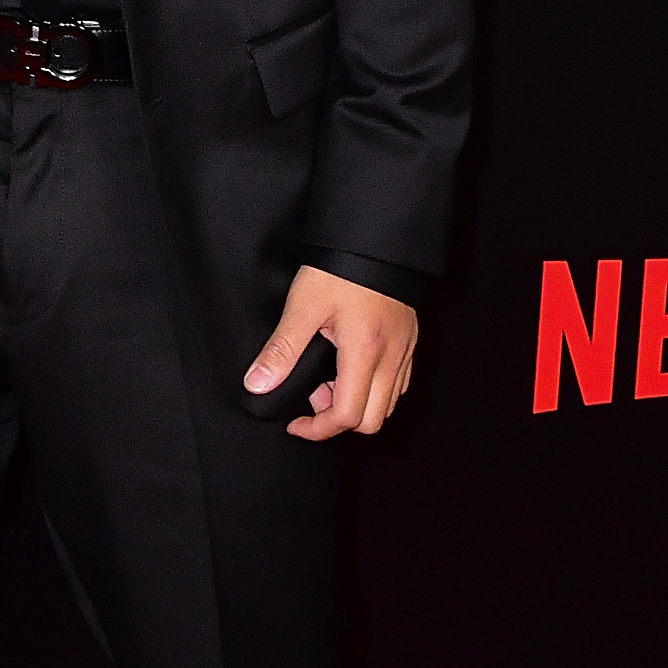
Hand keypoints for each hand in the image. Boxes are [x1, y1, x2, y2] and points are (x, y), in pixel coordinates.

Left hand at [246, 265, 416, 439]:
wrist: (375, 239)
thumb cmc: (339, 268)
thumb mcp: (303, 306)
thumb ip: (281, 349)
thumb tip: (257, 384)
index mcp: (364, 354)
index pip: (347, 416)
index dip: (317, 429)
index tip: (295, 423)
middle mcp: (392, 360)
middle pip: (373, 421)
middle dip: (339, 421)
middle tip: (311, 397)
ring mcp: (405, 352)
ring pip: (389, 405)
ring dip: (358, 405)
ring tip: (327, 379)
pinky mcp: (410, 342)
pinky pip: (398, 384)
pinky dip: (375, 390)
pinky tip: (349, 368)